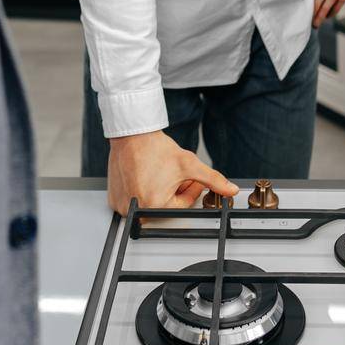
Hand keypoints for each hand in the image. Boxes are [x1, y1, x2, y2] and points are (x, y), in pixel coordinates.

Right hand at [106, 130, 238, 215]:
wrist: (132, 134)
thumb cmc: (156, 149)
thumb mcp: (189, 164)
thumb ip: (213, 179)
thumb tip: (230, 190)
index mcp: (155, 205)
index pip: (182, 205)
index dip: (190, 188)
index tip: (188, 177)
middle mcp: (136, 209)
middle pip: (166, 207)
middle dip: (175, 191)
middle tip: (173, 174)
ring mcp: (122, 206)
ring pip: (151, 204)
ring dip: (159, 191)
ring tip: (158, 173)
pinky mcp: (113, 199)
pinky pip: (133, 201)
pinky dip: (141, 191)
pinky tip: (144, 175)